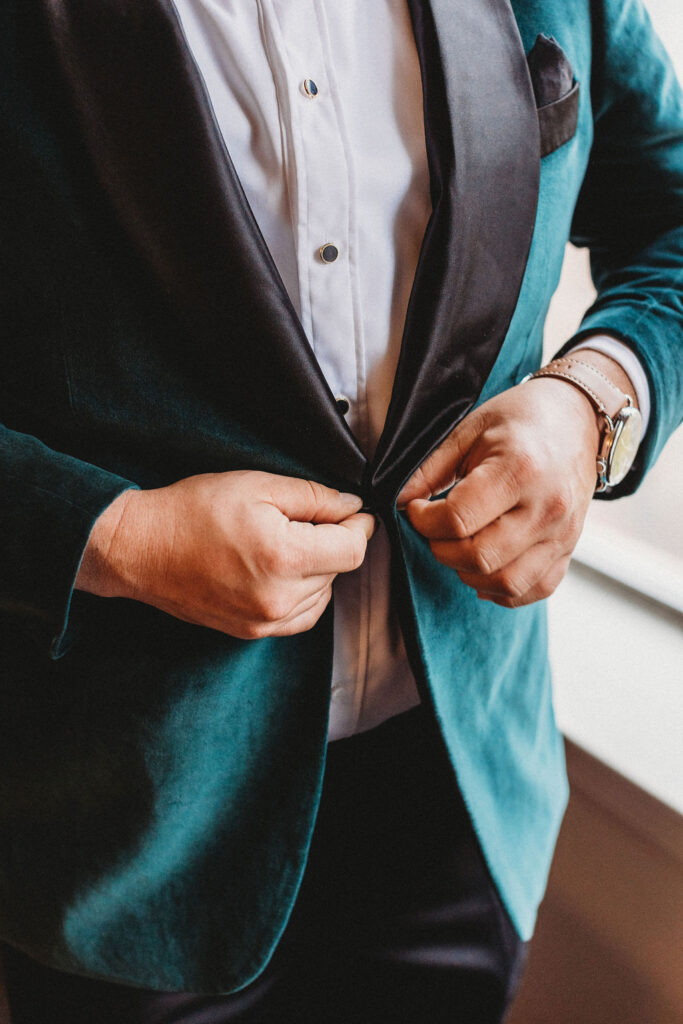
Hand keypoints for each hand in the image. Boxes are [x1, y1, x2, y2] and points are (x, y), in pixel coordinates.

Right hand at [76, 470, 374, 637]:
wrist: (140, 549)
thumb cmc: (192, 511)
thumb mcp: (258, 485)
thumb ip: (314, 497)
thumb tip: (352, 508)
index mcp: (283, 557)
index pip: (353, 550)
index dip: (359, 526)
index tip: (353, 512)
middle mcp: (279, 598)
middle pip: (338, 571)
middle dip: (333, 542)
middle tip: (303, 519)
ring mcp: (265, 622)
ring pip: (323, 594)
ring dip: (318, 568)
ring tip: (285, 542)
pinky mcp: (252, 633)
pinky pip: (302, 616)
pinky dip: (303, 593)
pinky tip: (281, 569)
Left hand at [397, 378, 601, 606]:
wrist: (577, 417)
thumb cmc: (521, 419)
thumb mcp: (469, 429)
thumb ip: (431, 469)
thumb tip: (399, 502)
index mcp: (520, 470)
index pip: (458, 519)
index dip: (424, 521)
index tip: (417, 509)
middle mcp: (547, 507)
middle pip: (480, 557)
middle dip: (442, 549)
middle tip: (434, 530)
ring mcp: (563, 533)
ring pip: (506, 583)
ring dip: (469, 573)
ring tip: (458, 548)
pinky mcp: (569, 549)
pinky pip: (535, 589)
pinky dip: (503, 589)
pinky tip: (485, 568)